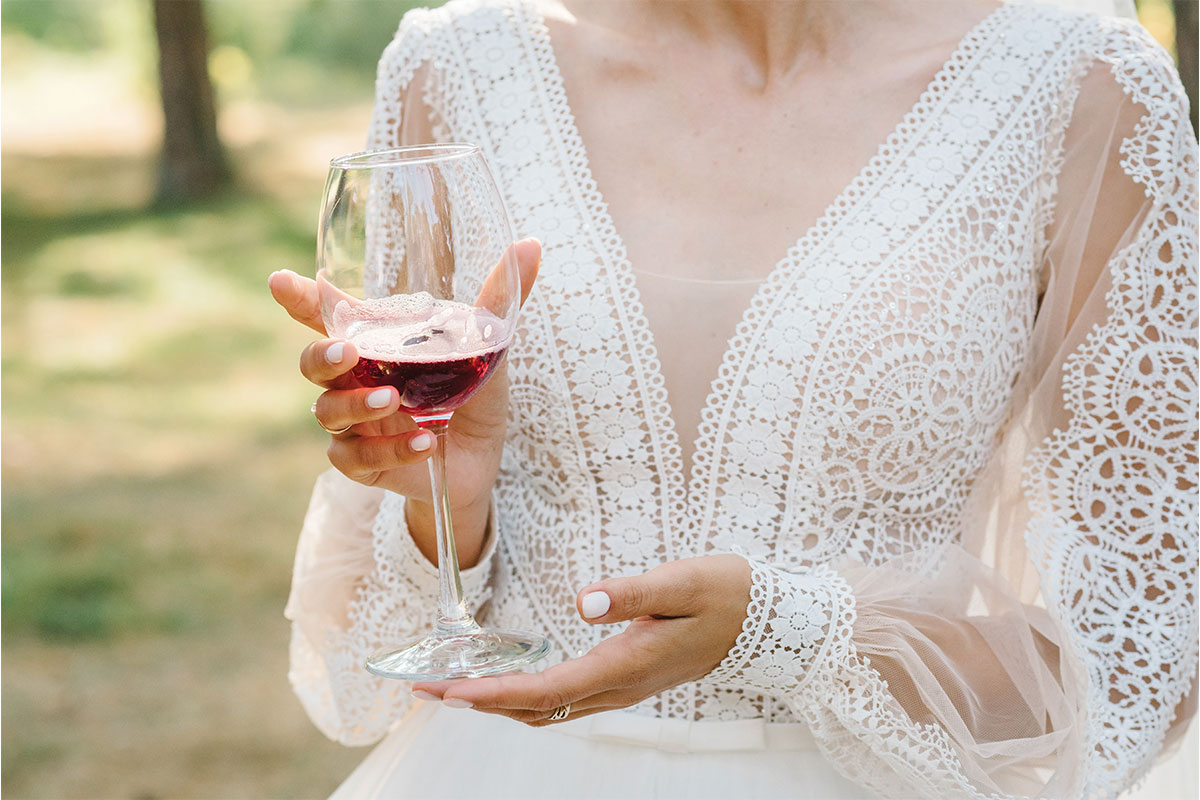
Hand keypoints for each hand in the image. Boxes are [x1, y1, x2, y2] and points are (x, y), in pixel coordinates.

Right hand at [267, 238, 540, 565]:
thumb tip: (531, 245)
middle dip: (321, 355)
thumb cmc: (473, 395)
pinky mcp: (362, 463)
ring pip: (327, 412)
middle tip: (348, 352)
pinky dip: (391, 450)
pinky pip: (357, 458)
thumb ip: (500, 302)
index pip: (326, 316)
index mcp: (376, 344)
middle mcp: (354, 380)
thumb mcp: (490, 348)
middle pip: (311, 364)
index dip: (300, 298)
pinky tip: (425, 442)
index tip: (281, 280)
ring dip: (357, 405)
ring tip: (393, 401)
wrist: (479, 463)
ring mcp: (353, 423)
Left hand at [412, 554, 751, 723]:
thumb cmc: (727, 594)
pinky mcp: (627, 680)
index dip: (493, 693)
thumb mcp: (684, 581)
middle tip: (427, 689)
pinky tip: (509, 682)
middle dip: (480, 702)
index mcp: (627, 665)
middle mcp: (620, 686)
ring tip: (455, 688)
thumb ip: (633, 593)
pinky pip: (566, 700)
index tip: (448, 690)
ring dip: (500, 703)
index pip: (547, 690)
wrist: (769, 622)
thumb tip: (583, 602)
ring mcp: (624, 688)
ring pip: (550, 710)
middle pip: (537, 709)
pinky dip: (527, 697)